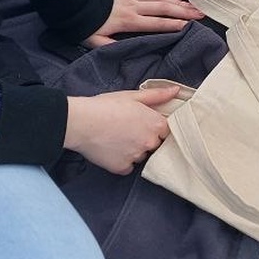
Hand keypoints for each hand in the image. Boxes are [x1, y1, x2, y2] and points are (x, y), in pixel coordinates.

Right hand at [63, 84, 180, 174]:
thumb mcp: (133, 96)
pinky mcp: (122, 168)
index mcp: (156, 124)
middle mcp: (150, 143)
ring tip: (118, 138)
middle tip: (129, 130)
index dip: (155, 127)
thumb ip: (157, 95)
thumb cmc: (106, 106)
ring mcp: (136, 157)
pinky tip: (112, 150)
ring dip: (134, 150)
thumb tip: (176, 91)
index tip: (144, 123)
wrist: (82, 122)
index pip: (166, 131)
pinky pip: (128, 167)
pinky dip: (122, 161)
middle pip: (155, 145)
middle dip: (146, 139)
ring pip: (141, 156)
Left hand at [84, 0, 204, 46]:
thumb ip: (109, 46)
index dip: (172, 24)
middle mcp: (134, 6)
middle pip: (163, 8)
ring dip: (178, 1)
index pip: (155, 23)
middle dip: (183, 11)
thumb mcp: (93, 40)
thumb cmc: (84, 21)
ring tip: (193, 5)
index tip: (187, 26)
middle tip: (200, 14)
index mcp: (128, 20)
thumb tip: (123, 53)